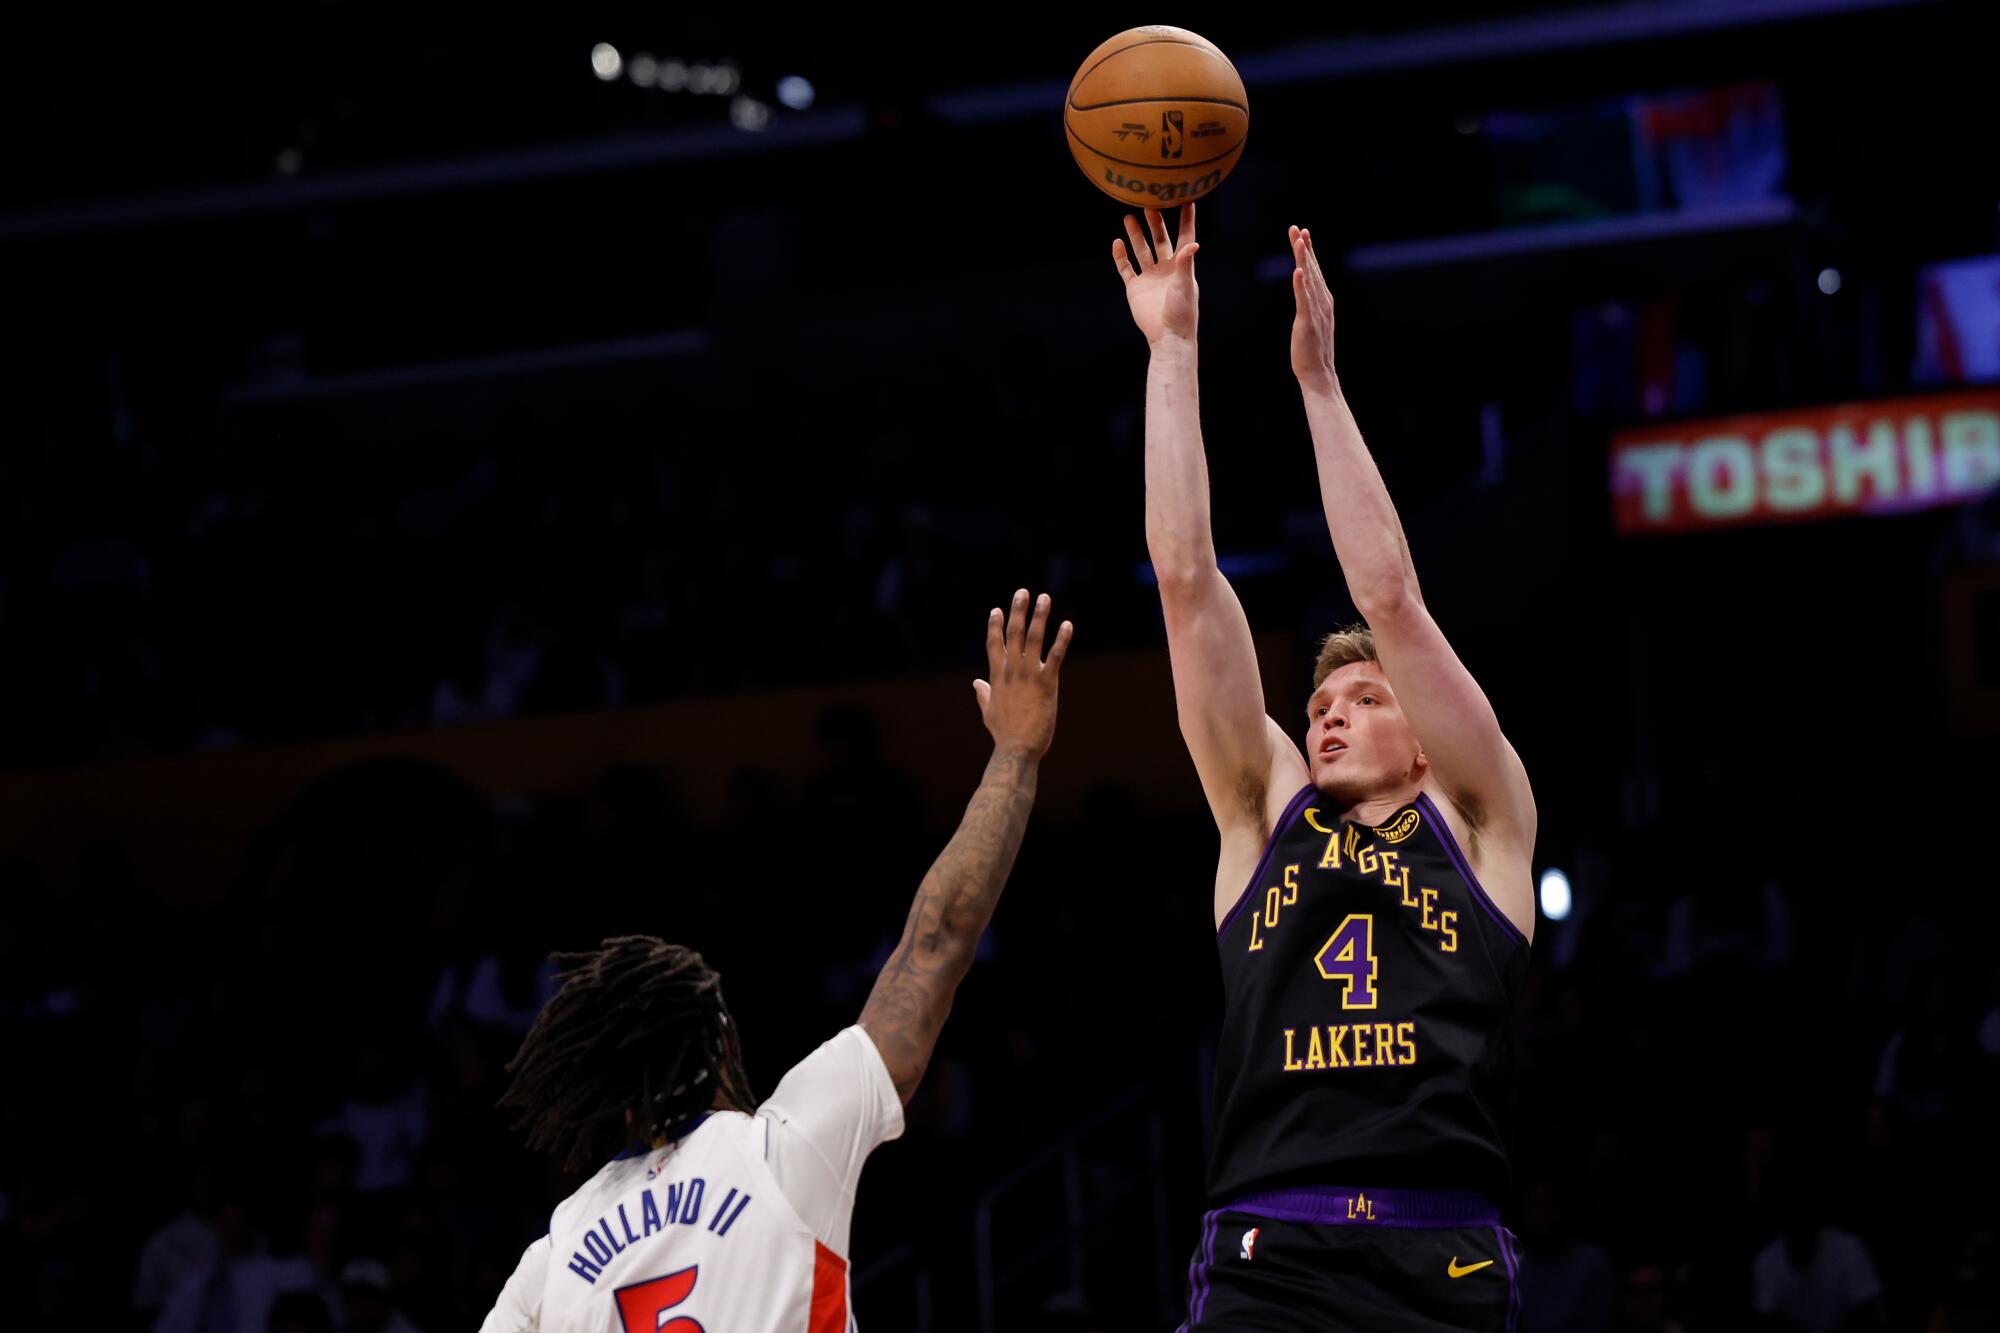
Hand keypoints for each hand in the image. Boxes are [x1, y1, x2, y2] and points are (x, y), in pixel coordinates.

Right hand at [973, 590, 1072, 758]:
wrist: (1017, 748)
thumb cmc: (1004, 734)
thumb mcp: (988, 712)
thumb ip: (983, 694)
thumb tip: (976, 682)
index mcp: (997, 677)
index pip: (994, 644)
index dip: (995, 626)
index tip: (997, 609)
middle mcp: (1012, 671)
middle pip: (1013, 634)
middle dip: (1017, 611)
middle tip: (1022, 591)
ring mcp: (1029, 675)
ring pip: (1033, 639)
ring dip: (1039, 617)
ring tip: (1044, 598)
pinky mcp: (1047, 683)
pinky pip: (1056, 656)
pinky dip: (1062, 640)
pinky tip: (1068, 625)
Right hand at [1112, 205, 1198, 346]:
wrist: (1167, 336)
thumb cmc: (1181, 312)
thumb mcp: (1185, 285)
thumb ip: (1186, 264)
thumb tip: (1193, 244)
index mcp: (1181, 267)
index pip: (1184, 238)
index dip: (1186, 220)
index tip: (1187, 200)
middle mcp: (1165, 269)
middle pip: (1160, 240)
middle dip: (1155, 223)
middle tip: (1149, 204)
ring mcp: (1149, 277)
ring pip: (1141, 251)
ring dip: (1136, 235)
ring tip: (1128, 217)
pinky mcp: (1135, 288)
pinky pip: (1126, 268)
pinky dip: (1120, 256)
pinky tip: (1117, 243)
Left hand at [1289, 225, 1336, 388]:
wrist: (1319, 373)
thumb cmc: (1313, 351)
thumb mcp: (1312, 322)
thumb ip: (1310, 306)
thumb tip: (1305, 295)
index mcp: (1324, 301)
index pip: (1315, 271)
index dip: (1309, 252)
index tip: (1303, 234)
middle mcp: (1323, 302)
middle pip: (1312, 269)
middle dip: (1305, 248)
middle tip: (1298, 228)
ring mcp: (1316, 311)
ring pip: (1309, 279)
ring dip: (1303, 258)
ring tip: (1298, 240)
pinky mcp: (1307, 322)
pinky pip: (1303, 299)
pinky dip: (1300, 284)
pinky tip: (1297, 270)